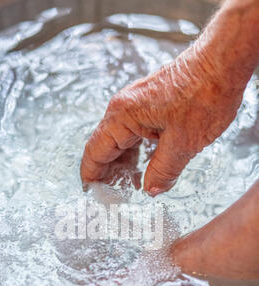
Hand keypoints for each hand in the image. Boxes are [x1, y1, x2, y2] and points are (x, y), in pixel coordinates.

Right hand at [80, 44, 243, 194]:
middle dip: (108, 172)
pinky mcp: (150, 103)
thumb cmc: (205, 94)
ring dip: (124, 163)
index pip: (95, 152)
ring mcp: (136, 104)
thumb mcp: (183, 144)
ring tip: (130, 185)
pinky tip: (145, 165)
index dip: (91, 175)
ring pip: (121, 140)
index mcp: (123, 116)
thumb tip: (151, 190)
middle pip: (105, 147)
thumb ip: (163, 171)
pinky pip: (135, 132)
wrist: (223, 61)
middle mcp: (124, 108)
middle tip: (114, 196)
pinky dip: (137, 151)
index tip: (93, 193)